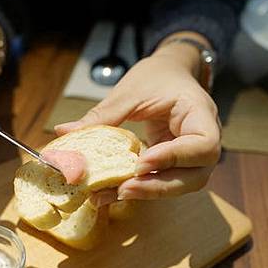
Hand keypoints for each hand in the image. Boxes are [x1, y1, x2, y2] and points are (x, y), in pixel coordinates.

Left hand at [56, 33, 220, 202]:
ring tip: (114, 194)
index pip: (203, 144)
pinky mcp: (177, 164)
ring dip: (149, 192)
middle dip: (159, 186)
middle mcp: (204, 139)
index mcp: (200, 113)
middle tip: (124, 189)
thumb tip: (63, 131)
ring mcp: (192, 155)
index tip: (142, 161)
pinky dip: (141, 189)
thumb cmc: (156, 76)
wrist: (170, 74)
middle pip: (196, 175)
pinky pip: (164, 181)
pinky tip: (113, 193)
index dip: (175, 157)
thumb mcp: (130, 91)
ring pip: (182, 184)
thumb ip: (103, 115)